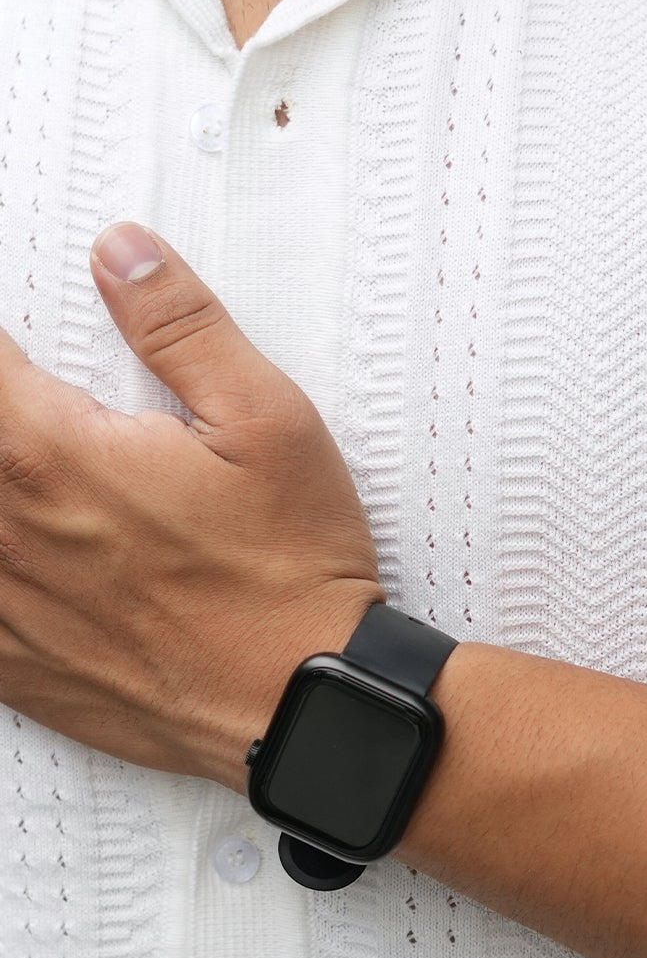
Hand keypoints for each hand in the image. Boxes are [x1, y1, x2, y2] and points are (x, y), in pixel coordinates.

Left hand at [0, 222, 383, 786]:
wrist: (305, 705)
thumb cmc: (292, 569)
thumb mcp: (266, 421)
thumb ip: (181, 328)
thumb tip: (119, 252)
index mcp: (56, 455)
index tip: (15, 353)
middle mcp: (9, 531)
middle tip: (33, 412)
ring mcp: (2, 607)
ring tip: (32, 475)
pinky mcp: (13, 668)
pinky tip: (17, 550)